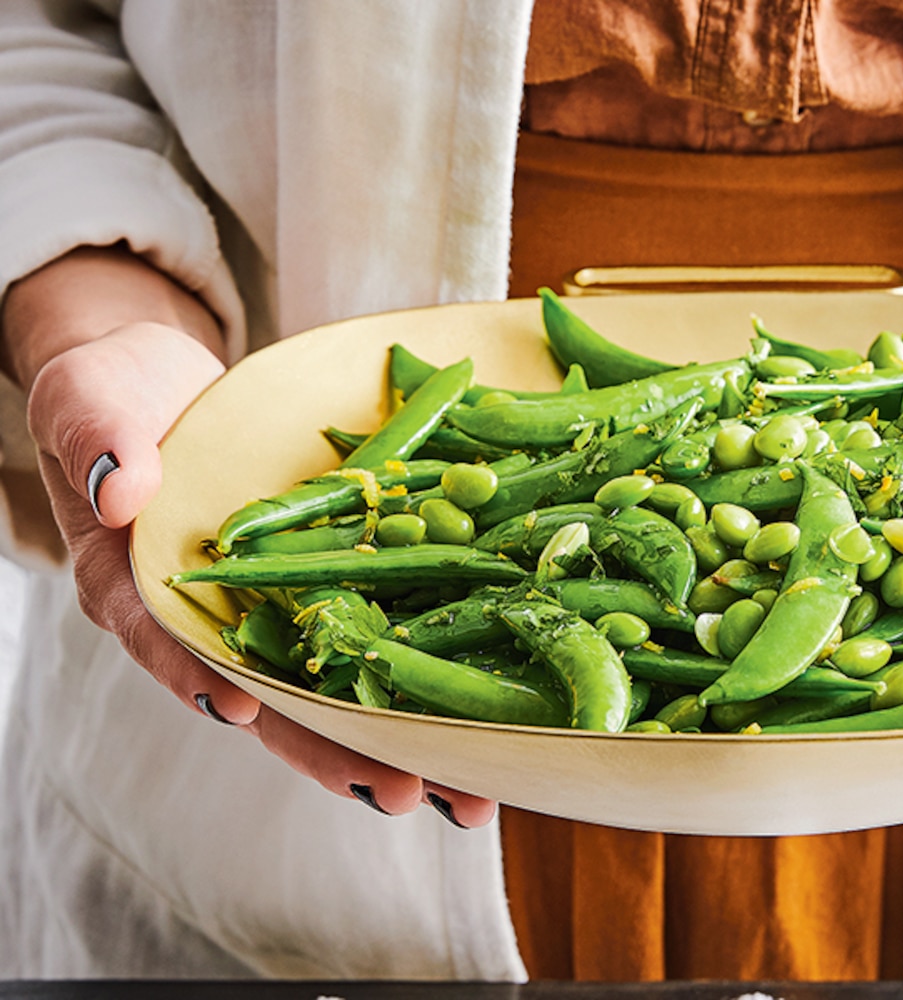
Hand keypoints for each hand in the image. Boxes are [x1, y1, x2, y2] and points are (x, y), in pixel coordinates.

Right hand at [4, 246, 496, 827]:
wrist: (166, 388)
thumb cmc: (113, 397)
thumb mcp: (91, 405)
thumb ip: (99, 443)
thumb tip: (119, 487)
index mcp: (141, 589)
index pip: (166, 639)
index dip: (200, 675)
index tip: (242, 708)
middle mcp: (215, 619)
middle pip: (274, 698)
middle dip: (337, 750)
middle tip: (402, 794)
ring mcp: (279, 609)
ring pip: (340, 688)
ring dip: (403, 743)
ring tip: (468, 793)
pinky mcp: (333, 585)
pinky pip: (384, 631)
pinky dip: (432, 675)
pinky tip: (488, 719)